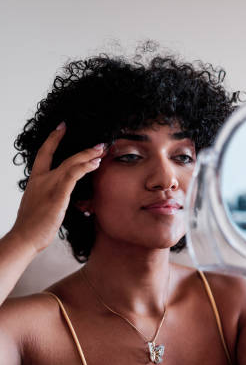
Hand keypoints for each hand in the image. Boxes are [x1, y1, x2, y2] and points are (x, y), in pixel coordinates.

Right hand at [12, 123, 104, 253]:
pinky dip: (85, 167)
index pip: (44, 154)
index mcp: (35, 180)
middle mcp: (42, 180)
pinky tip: (95, 164)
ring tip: (102, 150)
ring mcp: (49, 186)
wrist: (24, 237)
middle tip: (98, 143)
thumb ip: (49, 196)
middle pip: (62, 156)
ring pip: (71, 164)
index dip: (53, 139)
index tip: (61, 126)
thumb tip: (59, 197)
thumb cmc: (33, 226)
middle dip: (82, 148)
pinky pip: (73, 176)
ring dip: (88, 156)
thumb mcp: (39, 205)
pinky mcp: (57, 196)